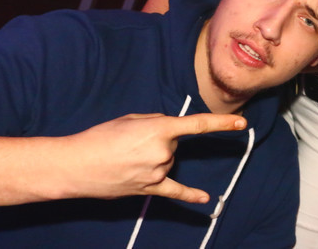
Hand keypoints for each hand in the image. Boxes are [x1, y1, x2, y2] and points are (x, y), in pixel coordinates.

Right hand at [65, 112, 246, 203]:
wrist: (75, 165)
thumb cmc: (101, 137)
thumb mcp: (132, 118)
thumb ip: (158, 121)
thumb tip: (170, 131)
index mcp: (160, 129)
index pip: (198, 125)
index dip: (222, 123)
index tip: (242, 123)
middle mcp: (163, 152)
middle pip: (174, 143)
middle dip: (156, 140)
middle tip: (129, 142)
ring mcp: (157, 172)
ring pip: (167, 161)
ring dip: (152, 157)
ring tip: (125, 157)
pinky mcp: (149, 189)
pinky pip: (175, 192)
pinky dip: (190, 195)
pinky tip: (206, 198)